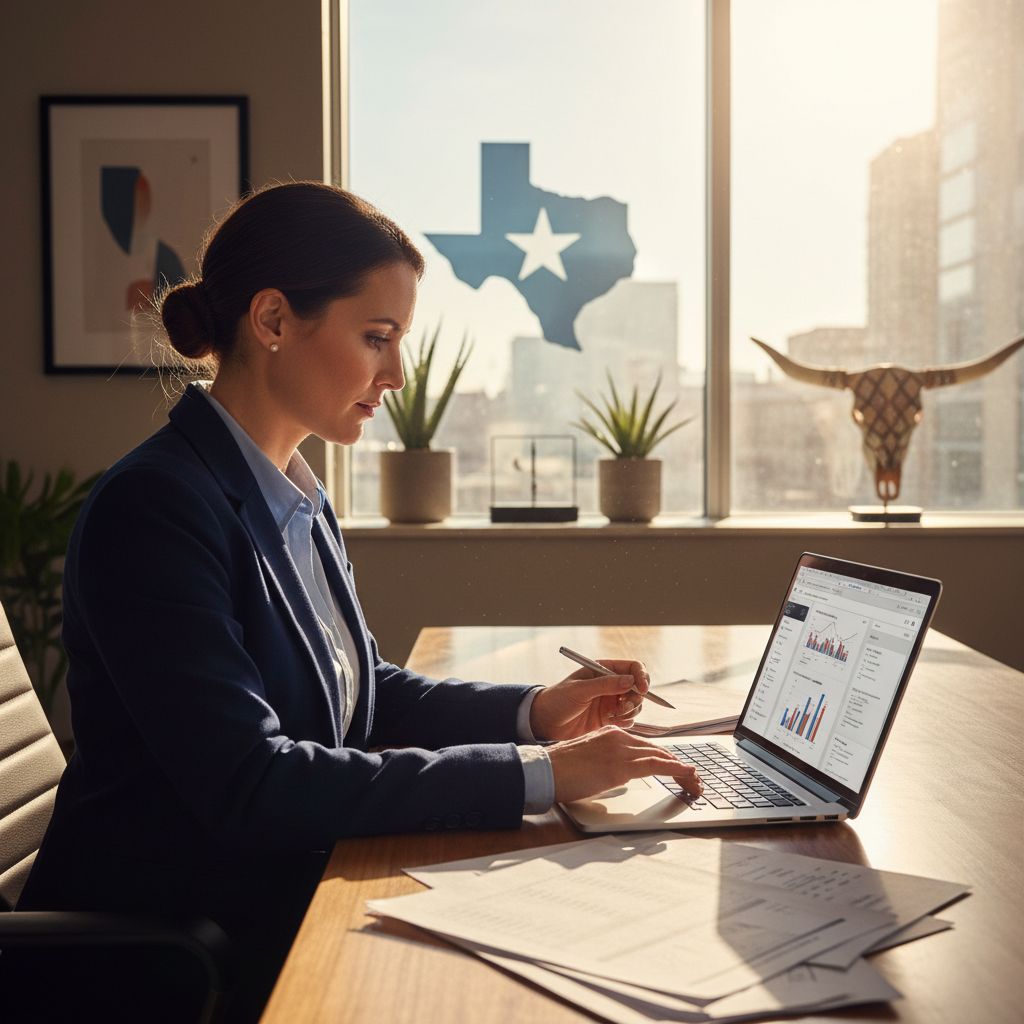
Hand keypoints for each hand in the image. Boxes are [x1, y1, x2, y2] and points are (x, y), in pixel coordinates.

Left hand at [529, 659, 649, 739]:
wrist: (546, 721)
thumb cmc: (558, 699)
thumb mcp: (580, 689)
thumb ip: (605, 685)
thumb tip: (631, 681)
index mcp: (603, 670)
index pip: (632, 667)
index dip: (642, 676)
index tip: (642, 689)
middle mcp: (610, 684)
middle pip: (638, 687)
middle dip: (636, 698)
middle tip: (623, 707)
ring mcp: (611, 701)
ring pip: (635, 704)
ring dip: (631, 711)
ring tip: (614, 716)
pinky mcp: (609, 718)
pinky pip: (628, 719)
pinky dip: (625, 722)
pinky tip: (611, 722)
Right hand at [548, 726, 703, 803]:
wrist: (546, 770)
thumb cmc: (561, 770)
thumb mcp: (589, 761)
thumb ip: (608, 763)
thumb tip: (621, 777)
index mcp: (611, 734)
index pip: (646, 746)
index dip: (666, 759)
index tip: (677, 770)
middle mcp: (619, 737)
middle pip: (658, 751)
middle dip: (678, 765)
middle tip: (692, 779)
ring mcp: (621, 749)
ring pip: (661, 757)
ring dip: (682, 771)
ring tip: (695, 783)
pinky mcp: (621, 764)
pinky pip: (657, 765)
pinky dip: (676, 770)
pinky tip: (688, 775)